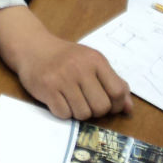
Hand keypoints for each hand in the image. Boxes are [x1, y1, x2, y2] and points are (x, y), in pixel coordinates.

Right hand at [0, 5, 131, 120]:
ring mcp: (62, 78)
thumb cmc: (66, 57)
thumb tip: (129, 110)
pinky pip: (64, 114)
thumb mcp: (92, 62)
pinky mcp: (47, 88)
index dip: (116, 105)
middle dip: (95, 110)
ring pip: (83, 114)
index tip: (107, 104)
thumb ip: (113, 83)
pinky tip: (58, 99)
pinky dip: (63, 112)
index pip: (117, 92)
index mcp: (95, 60)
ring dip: (78, 112)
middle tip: (86, 101)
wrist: (32, 47)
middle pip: (101, 107)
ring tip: (71, 99)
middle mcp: (80, 67)